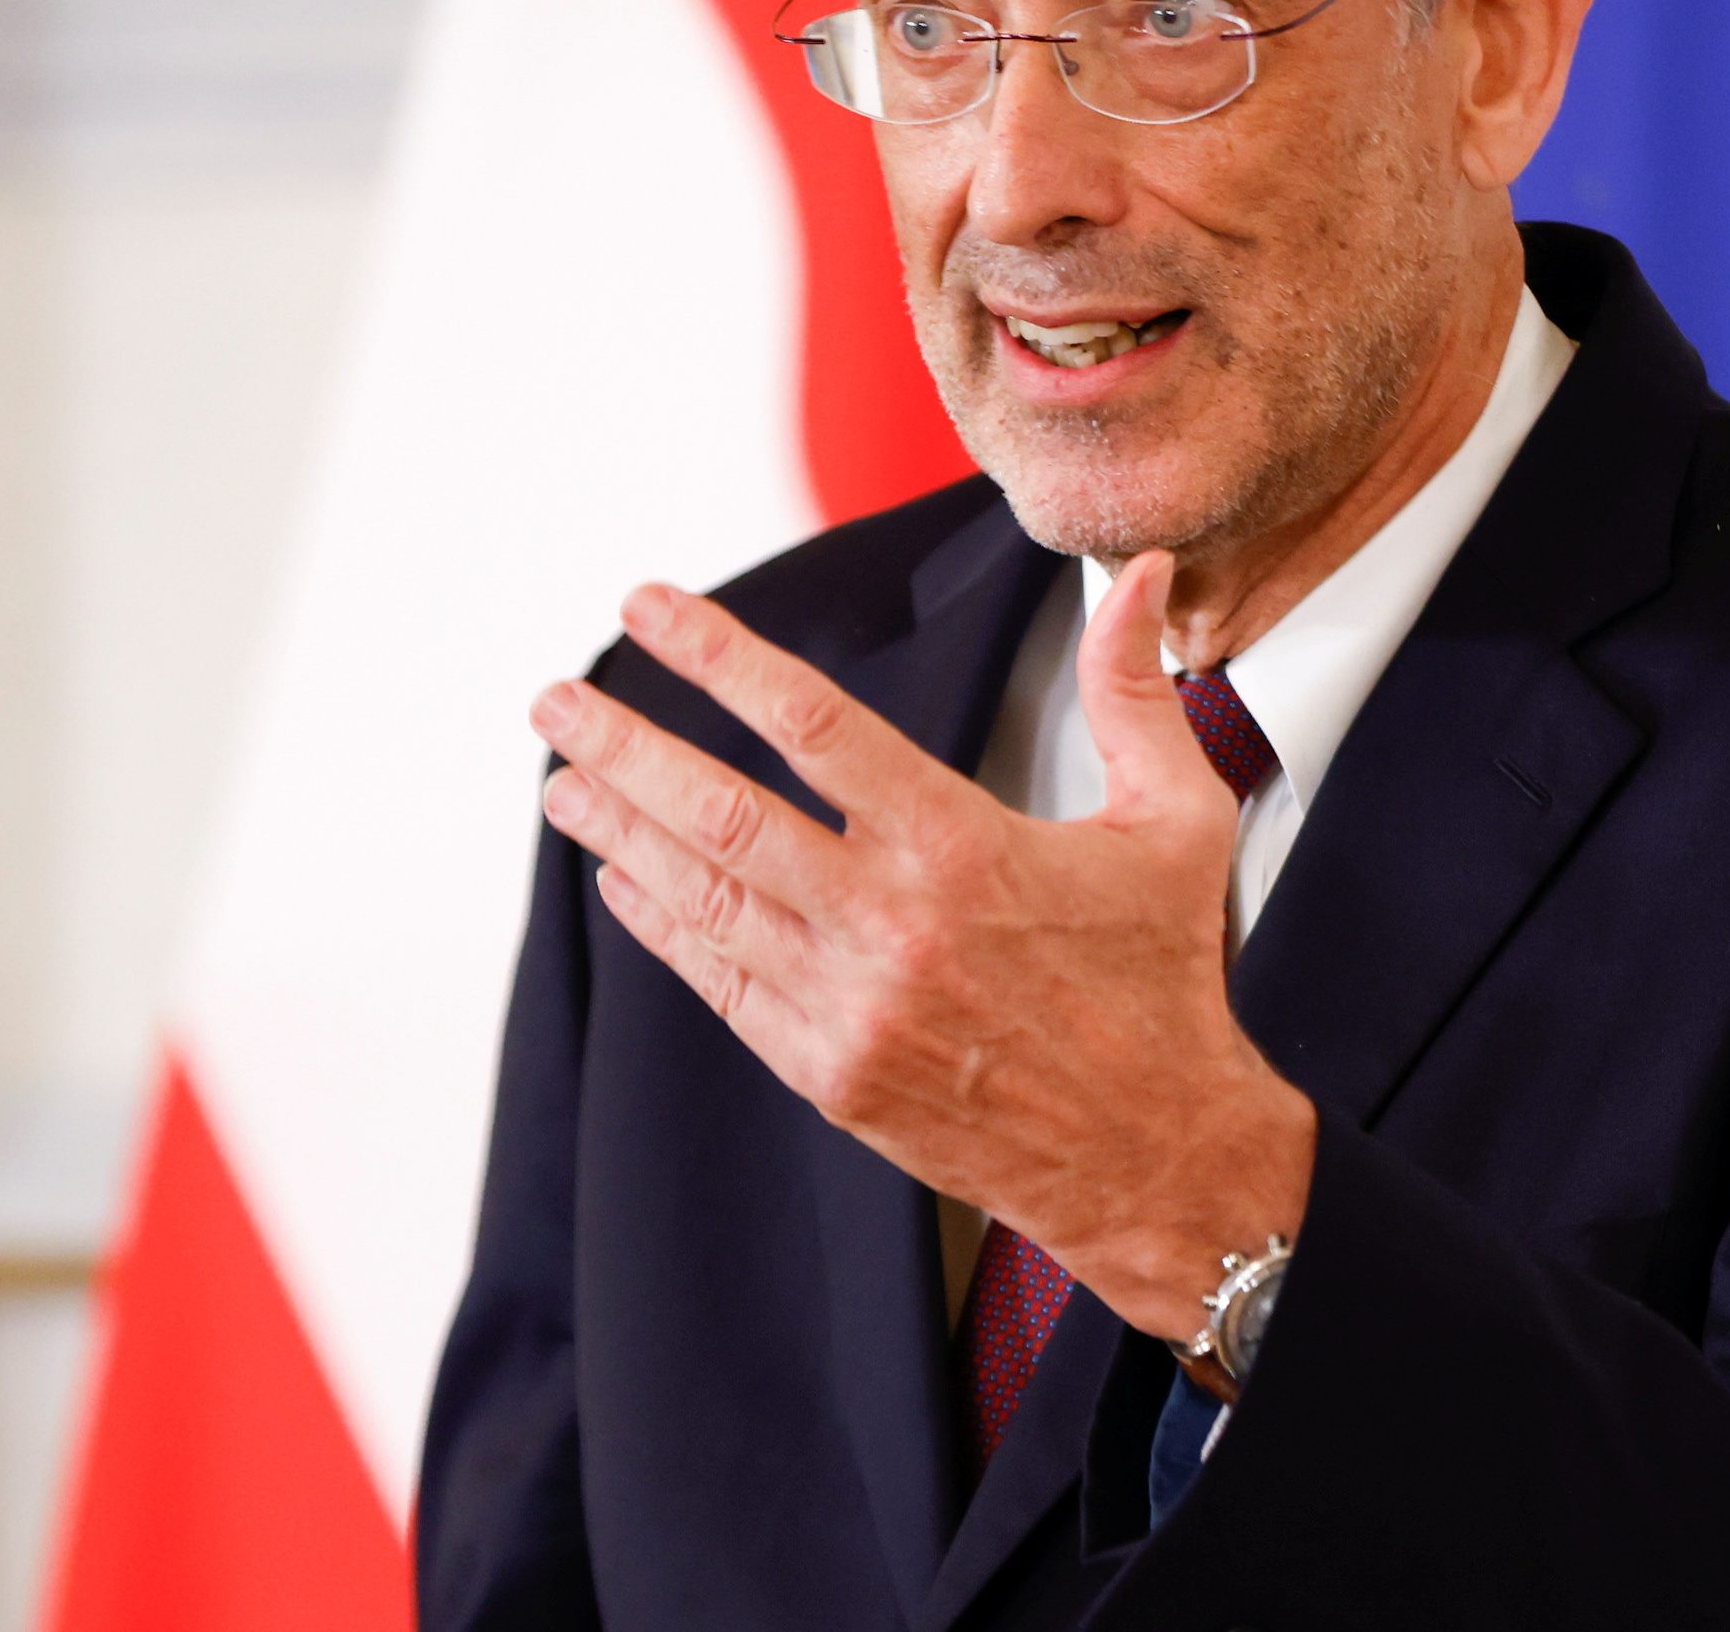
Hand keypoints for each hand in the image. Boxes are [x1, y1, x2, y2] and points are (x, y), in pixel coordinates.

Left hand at [529, 555, 1314, 1339]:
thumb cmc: (1163, 981)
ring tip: (563, 783)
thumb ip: (1135, 692)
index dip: (717, 656)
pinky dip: (665, 928)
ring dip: (621, 835)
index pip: (812, 724)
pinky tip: (626, 881)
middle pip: (722, 814)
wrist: (1158, 1157)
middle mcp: (892, 924)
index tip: (648, 607)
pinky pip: (722, 985)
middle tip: (554, 701)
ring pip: (705, 901)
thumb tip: (1135, 573)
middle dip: (624, 748)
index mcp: (964, 847)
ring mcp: (852, 1007)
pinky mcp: (832, 1075)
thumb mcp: (1175, 821)